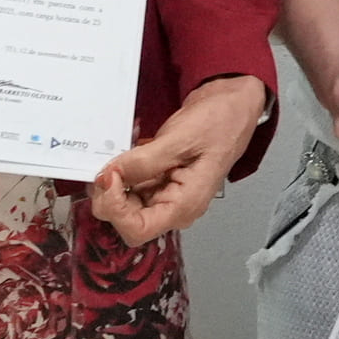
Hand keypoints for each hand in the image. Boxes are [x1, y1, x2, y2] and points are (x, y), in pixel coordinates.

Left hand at [89, 78, 270, 245]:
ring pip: (122, 203)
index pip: (137, 230)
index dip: (115, 208)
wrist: (230, 107)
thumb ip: (144, 161)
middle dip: (109, 194)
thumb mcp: (180, 139)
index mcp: (184, 206)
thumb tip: (110, 176)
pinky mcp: (157, 183)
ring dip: (113, 181)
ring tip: (121, 154)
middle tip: (109, 164)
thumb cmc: (219, 124)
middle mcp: (173, 208)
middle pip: (125, 219)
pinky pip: (128, 186)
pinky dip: (120, 171)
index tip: (111, 177)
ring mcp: (164, 196)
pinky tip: (127, 153)